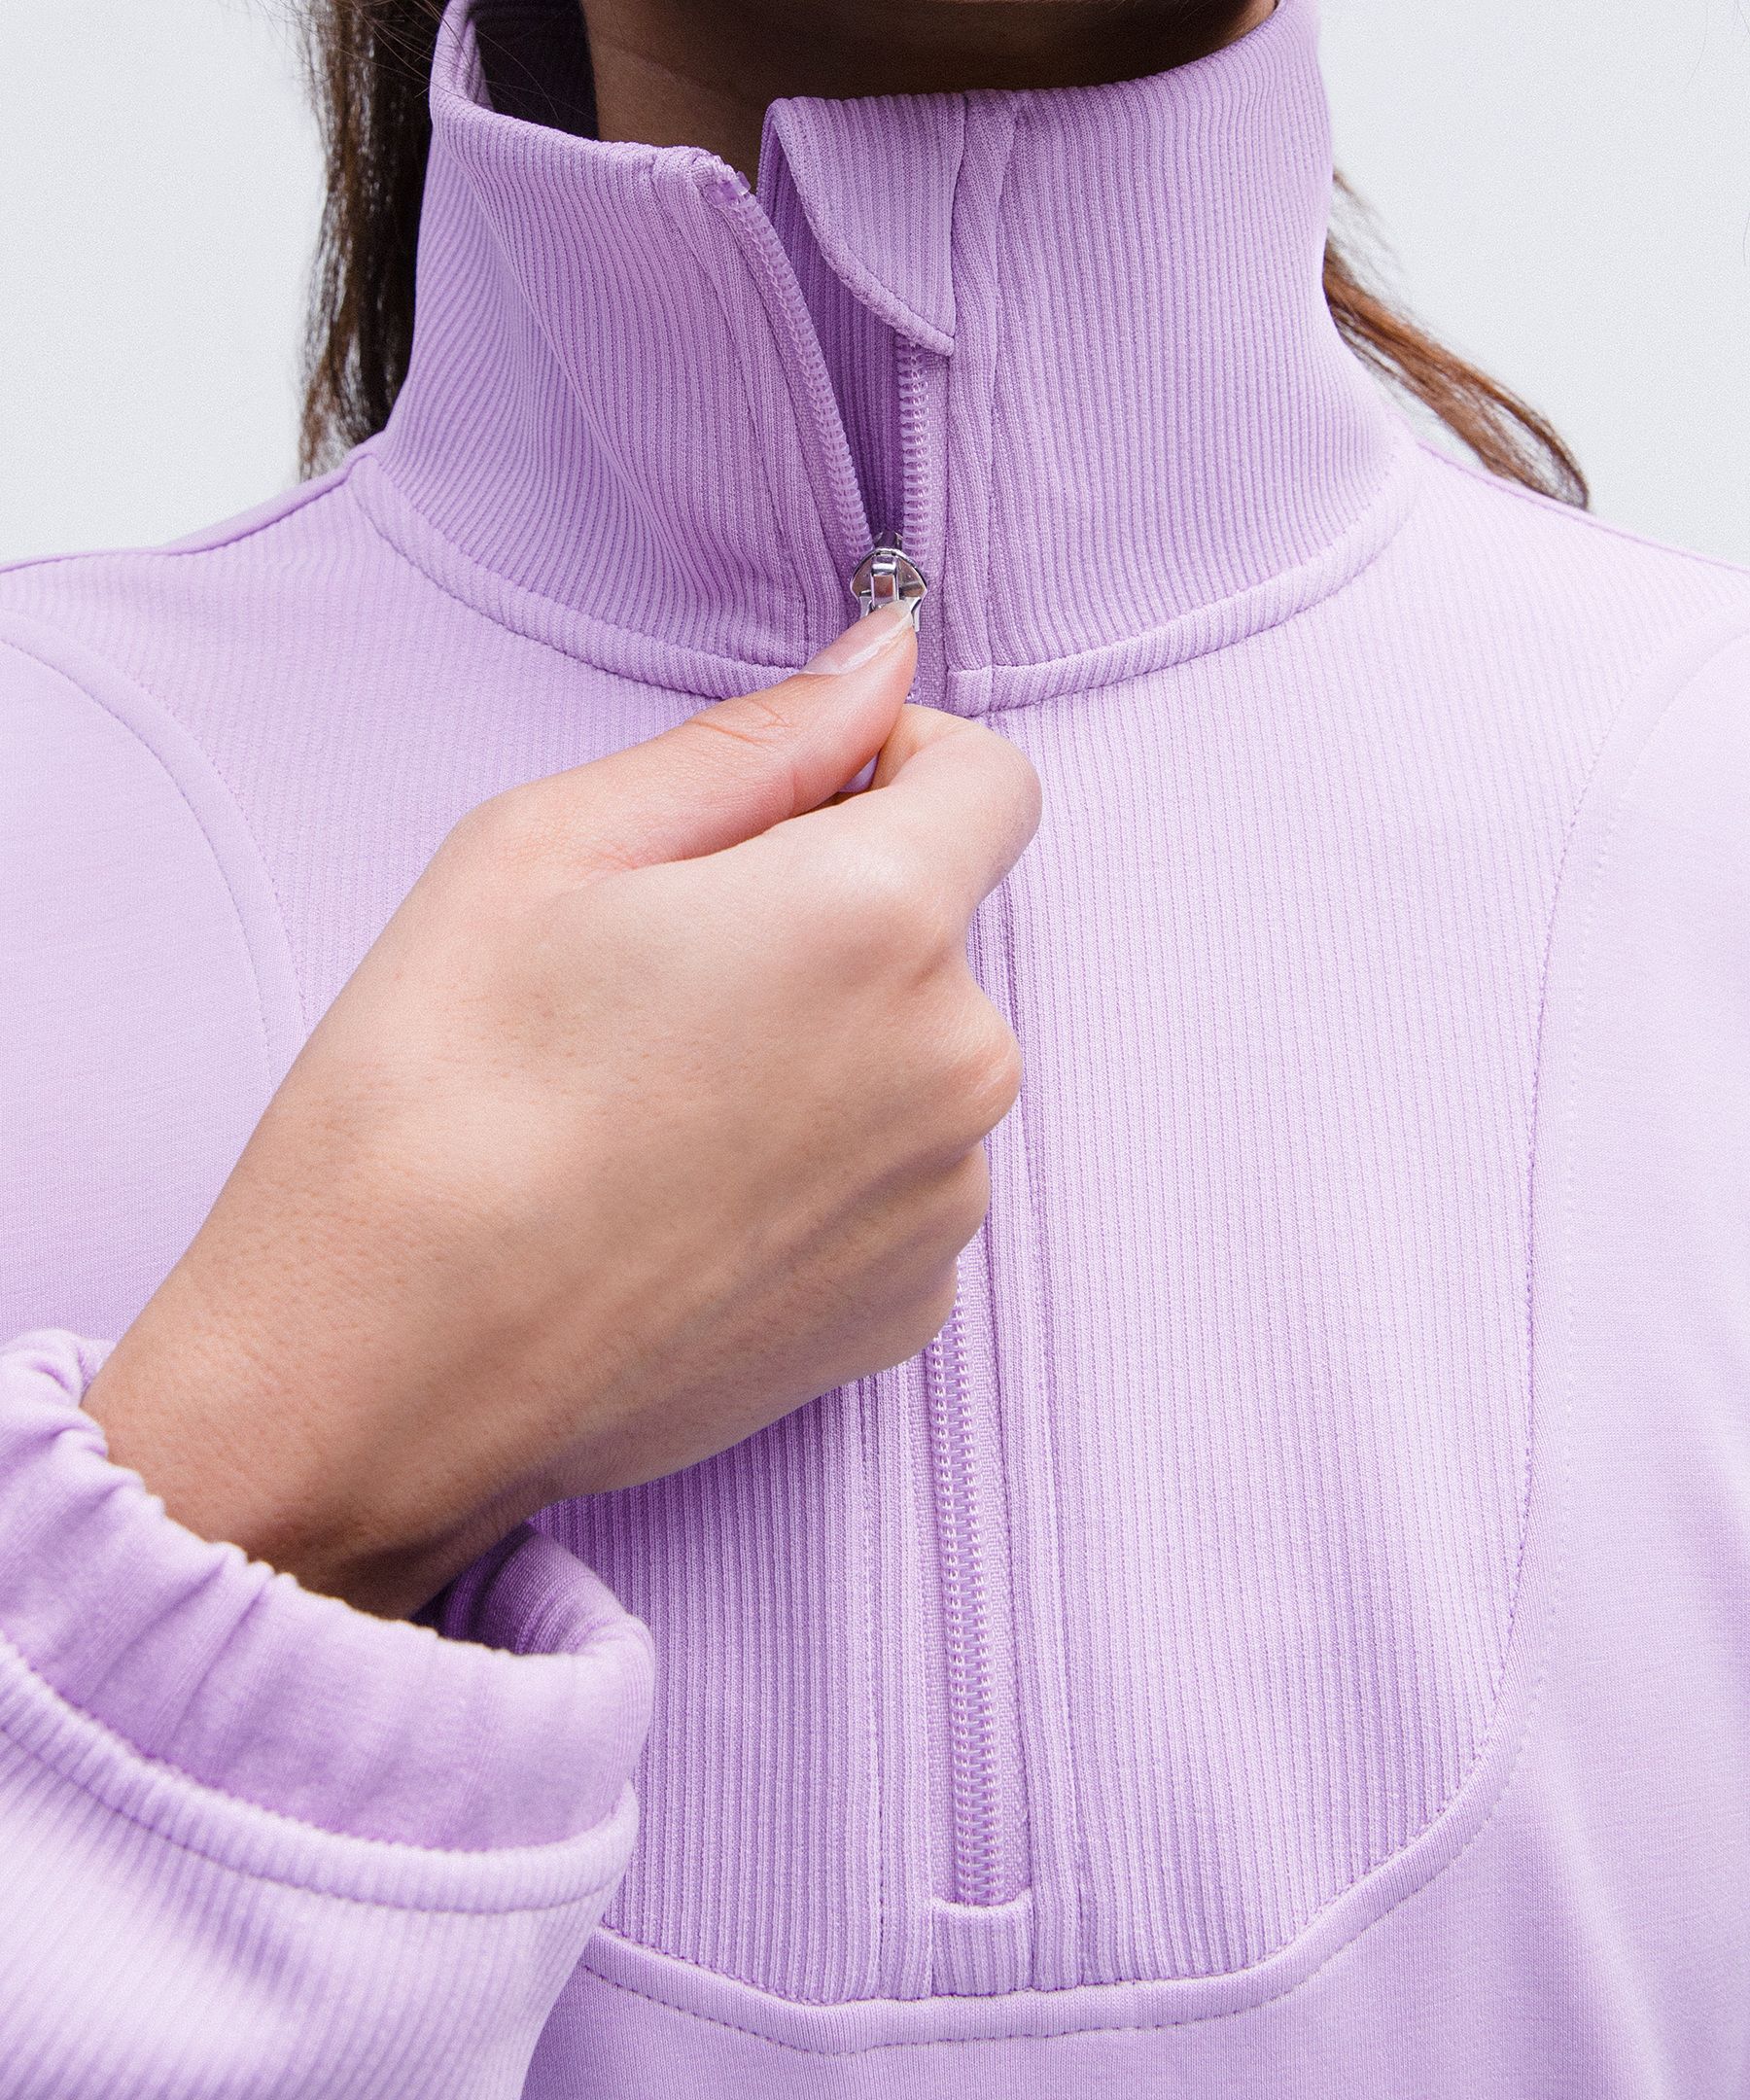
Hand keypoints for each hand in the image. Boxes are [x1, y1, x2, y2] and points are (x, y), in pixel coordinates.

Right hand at [82, 606, 1042, 1615]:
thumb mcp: (549, 848)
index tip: (798, 804)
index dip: (898, 764)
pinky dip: (824, 1166)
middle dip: (839, 914)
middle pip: (945, 927)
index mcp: (876, 920)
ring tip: (660, 1106)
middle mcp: (954, 1067)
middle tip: (663, 976)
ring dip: (832, 1046)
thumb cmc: (431, 1099)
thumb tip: (881, 663)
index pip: (993, 780)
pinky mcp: (909, 1313)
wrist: (377, 1376)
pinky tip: (687, 1201)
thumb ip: (756, 741)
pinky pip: (902, 1181)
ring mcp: (941, 1205)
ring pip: (921, 1057)